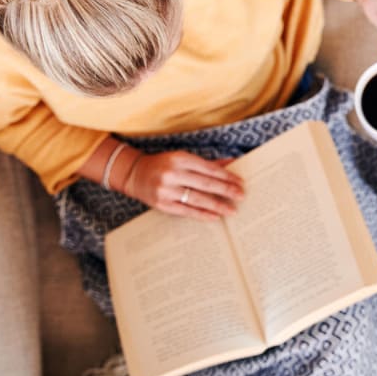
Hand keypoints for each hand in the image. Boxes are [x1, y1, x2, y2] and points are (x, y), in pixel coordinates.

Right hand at [123, 150, 244, 220]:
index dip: (226, 175)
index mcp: (179, 158)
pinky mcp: (163, 204)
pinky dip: (202, 214)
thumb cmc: (163, 165)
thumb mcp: (182, 158)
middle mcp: (173, 173)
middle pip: (205, 183)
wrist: (135, 174)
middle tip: (241, 196)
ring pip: (197, 199)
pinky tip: (215, 216)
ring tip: (232, 210)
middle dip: (225, 190)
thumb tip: (230, 163)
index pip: (208, 168)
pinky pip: (187, 211)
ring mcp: (167, 190)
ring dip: (217, 205)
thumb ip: (205, 163)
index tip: (240, 181)